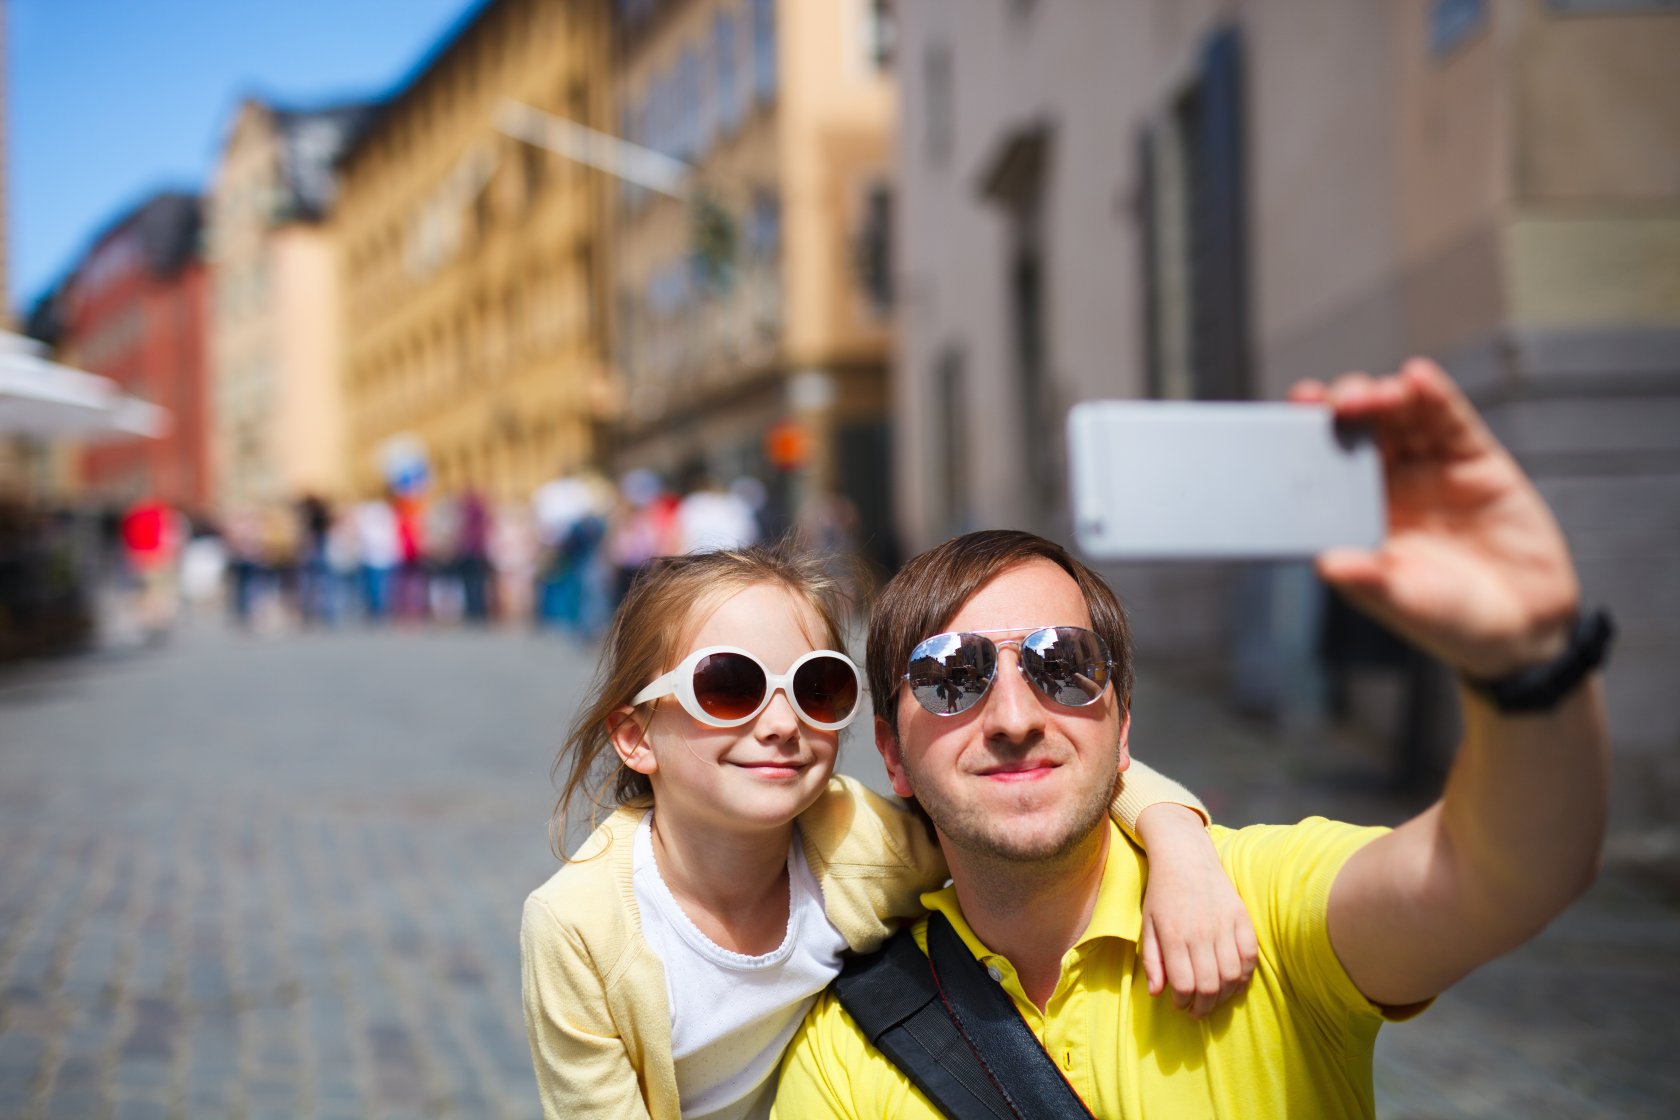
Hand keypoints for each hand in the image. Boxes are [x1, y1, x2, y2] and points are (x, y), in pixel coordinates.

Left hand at [1136, 805, 1257, 1017]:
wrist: (1185, 857)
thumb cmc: (1162, 893)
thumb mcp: (1147, 925)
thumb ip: (1152, 960)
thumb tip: (1157, 993)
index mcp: (1174, 936)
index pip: (1184, 985)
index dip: (1183, 1003)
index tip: (1180, 1005)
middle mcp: (1201, 933)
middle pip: (1210, 986)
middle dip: (1204, 1007)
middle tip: (1198, 1011)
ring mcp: (1224, 925)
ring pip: (1232, 975)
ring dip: (1225, 996)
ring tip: (1215, 999)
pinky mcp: (1241, 917)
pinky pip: (1250, 955)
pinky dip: (1246, 975)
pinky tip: (1235, 983)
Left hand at [1289, 359, 1579, 677]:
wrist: (1523, 627)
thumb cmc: (1449, 620)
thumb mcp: (1406, 603)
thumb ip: (1369, 581)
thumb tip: (1326, 564)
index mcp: (1355, 515)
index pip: (1321, 464)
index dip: (1306, 434)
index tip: (1293, 414)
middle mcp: (1386, 485)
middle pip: (1357, 428)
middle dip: (1343, 406)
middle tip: (1338, 403)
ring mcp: (1430, 468)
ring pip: (1400, 415)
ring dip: (1385, 395)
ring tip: (1380, 394)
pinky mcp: (1475, 460)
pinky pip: (1451, 420)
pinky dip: (1435, 395)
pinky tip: (1419, 378)